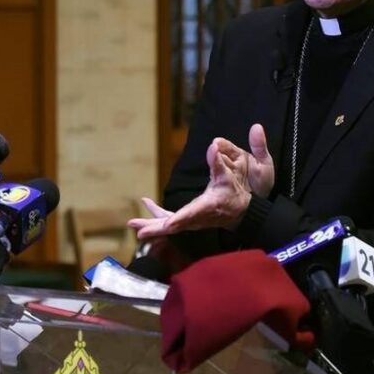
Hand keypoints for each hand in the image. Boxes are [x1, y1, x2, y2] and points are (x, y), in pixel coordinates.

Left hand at [128, 140, 252, 238]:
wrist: (240, 212)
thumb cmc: (233, 193)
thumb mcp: (227, 177)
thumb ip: (217, 163)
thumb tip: (213, 145)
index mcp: (204, 208)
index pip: (189, 216)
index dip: (178, 220)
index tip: (166, 225)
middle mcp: (195, 218)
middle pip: (172, 226)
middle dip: (154, 228)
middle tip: (136, 228)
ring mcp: (190, 221)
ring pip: (168, 225)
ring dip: (150, 224)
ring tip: (132, 223)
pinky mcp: (187, 219)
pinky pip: (169, 219)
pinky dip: (157, 214)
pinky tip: (146, 203)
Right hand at [213, 124, 274, 197]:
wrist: (260, 206)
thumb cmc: (261, 185)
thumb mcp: (264, 165)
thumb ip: (259, 146)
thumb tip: (256, 126)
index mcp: (239, 158)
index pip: (228, 148)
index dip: (222, 145)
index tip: (216, 142)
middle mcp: (229, 166)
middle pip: (219, 158)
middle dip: (216, 154)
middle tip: (213, 149)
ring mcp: (223, 177)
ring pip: (216, 168)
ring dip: (213, 164)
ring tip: (211, 160)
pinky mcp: (218, 188)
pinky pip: (214, 180)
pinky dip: (213, 177)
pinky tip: (211, 177)